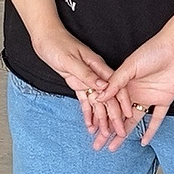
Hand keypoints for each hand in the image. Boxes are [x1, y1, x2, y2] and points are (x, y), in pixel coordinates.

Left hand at [30, 22, 132, 141]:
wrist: (45, 37)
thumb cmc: (57, 44)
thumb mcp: (70, 59)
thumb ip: (86, 74)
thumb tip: (103, 87)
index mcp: (98, 66)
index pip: (115, 87)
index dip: (123, 102)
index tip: (128, 117)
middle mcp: (96, 74)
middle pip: (108, 98)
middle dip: (114, 117)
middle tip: (120, 134)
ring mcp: (87, 79)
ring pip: (97, 103)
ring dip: (101, 119)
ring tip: (104, 136)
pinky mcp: (78, 82)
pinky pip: (85, 101)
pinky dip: (88, 113)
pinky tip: (90, 125)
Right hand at [95, 30, 173, 149]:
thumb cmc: (153, 51)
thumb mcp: (130, 66)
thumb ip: (115, 83)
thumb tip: (99, 97)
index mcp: (124, 83)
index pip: (110, 104)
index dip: (101, 117)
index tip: (92, 130)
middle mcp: (135, 92)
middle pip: (118, 116)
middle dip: (107, 130)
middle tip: (97, 144)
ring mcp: (149, 98)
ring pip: (133, 121)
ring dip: (124, 134)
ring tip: (112, 147)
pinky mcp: (164, 101)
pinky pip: (156, 119)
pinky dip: (150, 131)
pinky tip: (143, 142)